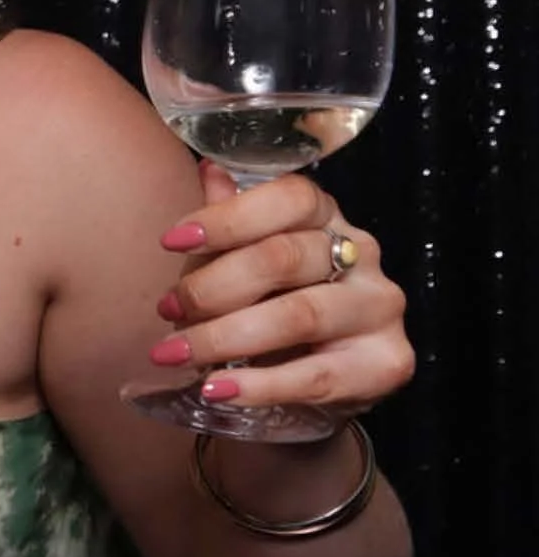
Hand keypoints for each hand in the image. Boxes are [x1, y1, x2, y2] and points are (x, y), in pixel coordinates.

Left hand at [153, 162, 414, 414]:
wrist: (307, 382)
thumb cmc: (265, 304)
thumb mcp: (239, 260)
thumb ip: (228, 221)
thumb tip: (208, 168)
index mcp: (325, 216)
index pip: (289, 197)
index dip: (228, 218)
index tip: (170, 241)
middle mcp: (363, 253)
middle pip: (284, 257)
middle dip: (212, 287)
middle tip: (167, 309)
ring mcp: (380, 308)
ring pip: (298, 316)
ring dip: (224, 337)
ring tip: (173, 353)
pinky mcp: (389, 363)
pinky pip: (317, 375)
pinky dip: (258, 385)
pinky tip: (215, 388)